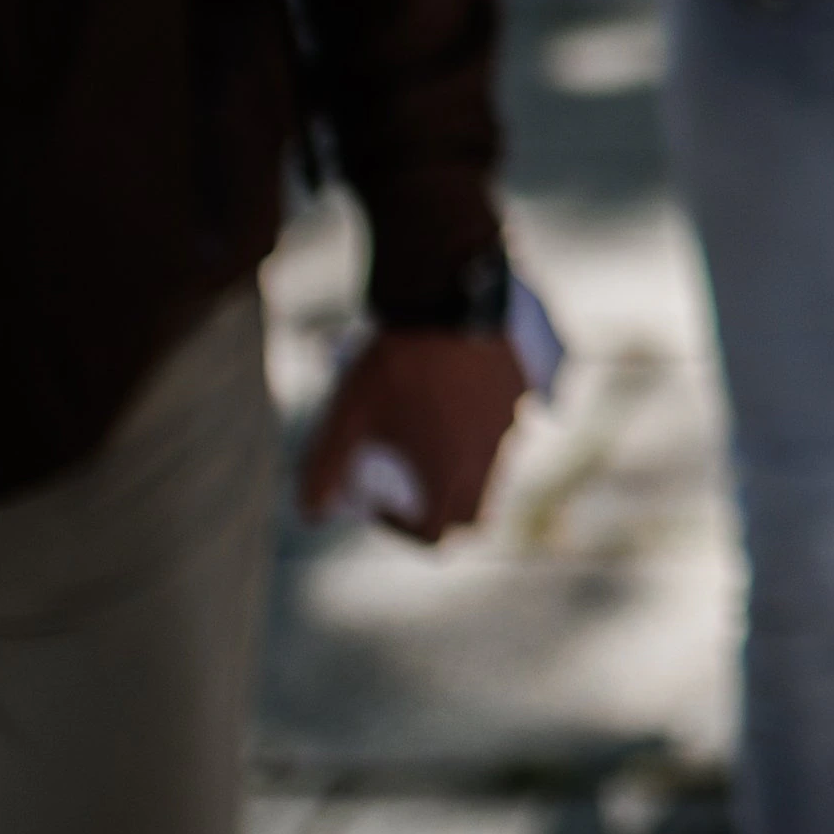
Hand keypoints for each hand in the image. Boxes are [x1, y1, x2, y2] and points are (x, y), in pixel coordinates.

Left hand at [300, 327, 530, 543]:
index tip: (378, 501)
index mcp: (448, 475)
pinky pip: (504, 424)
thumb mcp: (342, 420)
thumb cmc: (392, 365)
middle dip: (441, 508)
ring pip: (491, 468)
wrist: (446, 299)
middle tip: (410, 480)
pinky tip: (450, 393)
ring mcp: (510, 424)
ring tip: (424, 427)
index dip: (400, 529)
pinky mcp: (521, 391)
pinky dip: (478, 426)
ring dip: (459, 464)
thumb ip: (322, 473)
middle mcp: (487, 457)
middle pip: (472, 513)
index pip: (434, 534)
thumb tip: (311, 513)